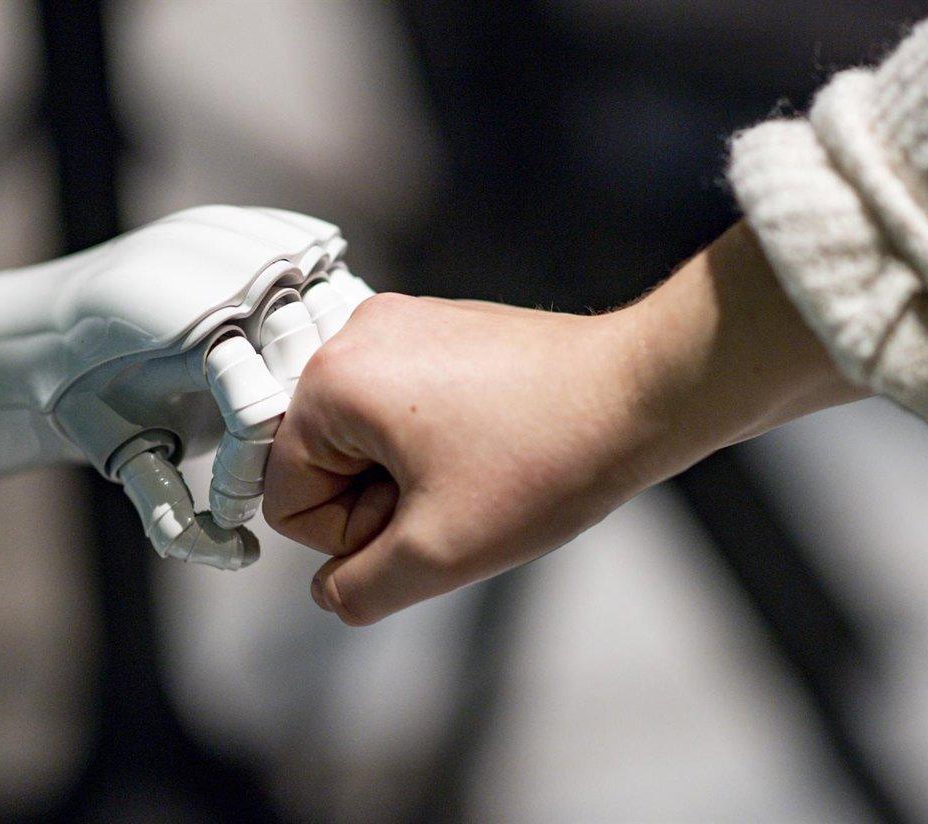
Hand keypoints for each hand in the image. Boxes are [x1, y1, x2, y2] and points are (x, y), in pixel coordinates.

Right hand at [263, 223, 866, 623]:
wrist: (641, 393)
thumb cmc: (545, 459)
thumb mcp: (436, 554)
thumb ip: (358, 590)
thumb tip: (333, 590)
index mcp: (331, 381)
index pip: (286, 498)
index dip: (351, 535)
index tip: (422, 518)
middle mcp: (355, 336)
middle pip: (322, 465)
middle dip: (381, 500)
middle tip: (456, 497)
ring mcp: (401, 324)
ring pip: (365, 441)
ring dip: (410, 475)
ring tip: (479, 470)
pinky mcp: (441, 327)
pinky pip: (404, 408)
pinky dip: (436, 443)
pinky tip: (492, 447)